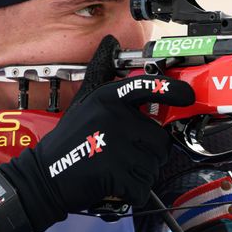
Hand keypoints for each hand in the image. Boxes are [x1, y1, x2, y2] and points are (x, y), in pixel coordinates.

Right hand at [0, 36, 194, 231]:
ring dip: (140, 172)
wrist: (44, 178)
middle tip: (123, 154)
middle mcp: (115, 118)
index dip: (171, 90)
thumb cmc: (70, 140)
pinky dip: (132, 191)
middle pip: (159, 139)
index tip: (187, 96)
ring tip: (115, 168)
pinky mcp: (117, 174)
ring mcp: (117, 146)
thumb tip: (110, 40)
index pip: (146, 87)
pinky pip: (143, 186)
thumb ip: (103, 75)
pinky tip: (113, 184)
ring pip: (154, 164)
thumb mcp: (86, 102)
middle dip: (149, 152)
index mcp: (108, 99)